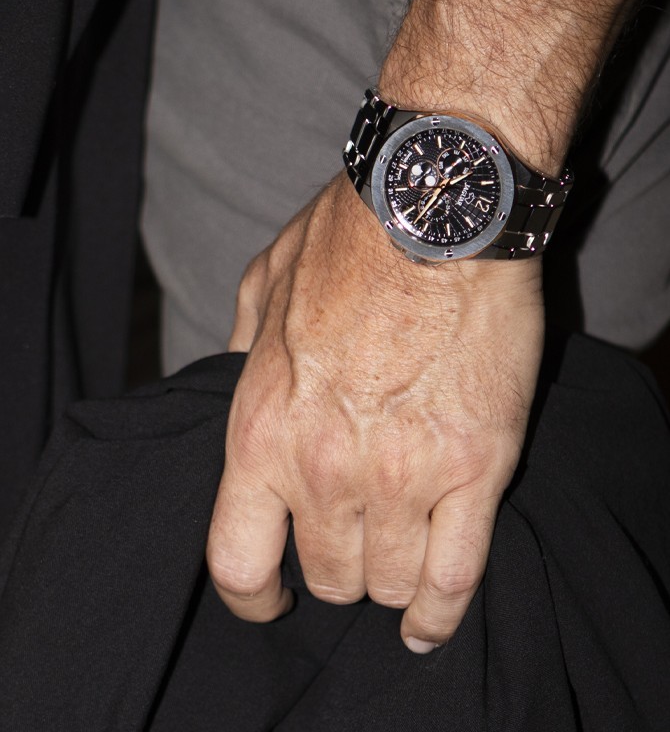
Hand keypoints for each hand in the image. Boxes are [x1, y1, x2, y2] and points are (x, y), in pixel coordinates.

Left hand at [207, 172, 543, 651]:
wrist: (436, 206)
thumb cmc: (349, 237)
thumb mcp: (264, 285)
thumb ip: (242, 353)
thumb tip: (239, 388)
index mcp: (261, 428)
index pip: (237, 560)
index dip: (253, 597)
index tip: (270, 599)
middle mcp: (324, 466)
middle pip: (326, 576)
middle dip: (336, 568)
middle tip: (355, 539)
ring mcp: (402, 474)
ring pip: (389, 582)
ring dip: (390, 577)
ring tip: (399, 556)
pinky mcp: (474, 467)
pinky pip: (455, 579)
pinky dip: (442, 613)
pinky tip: (430, 617)